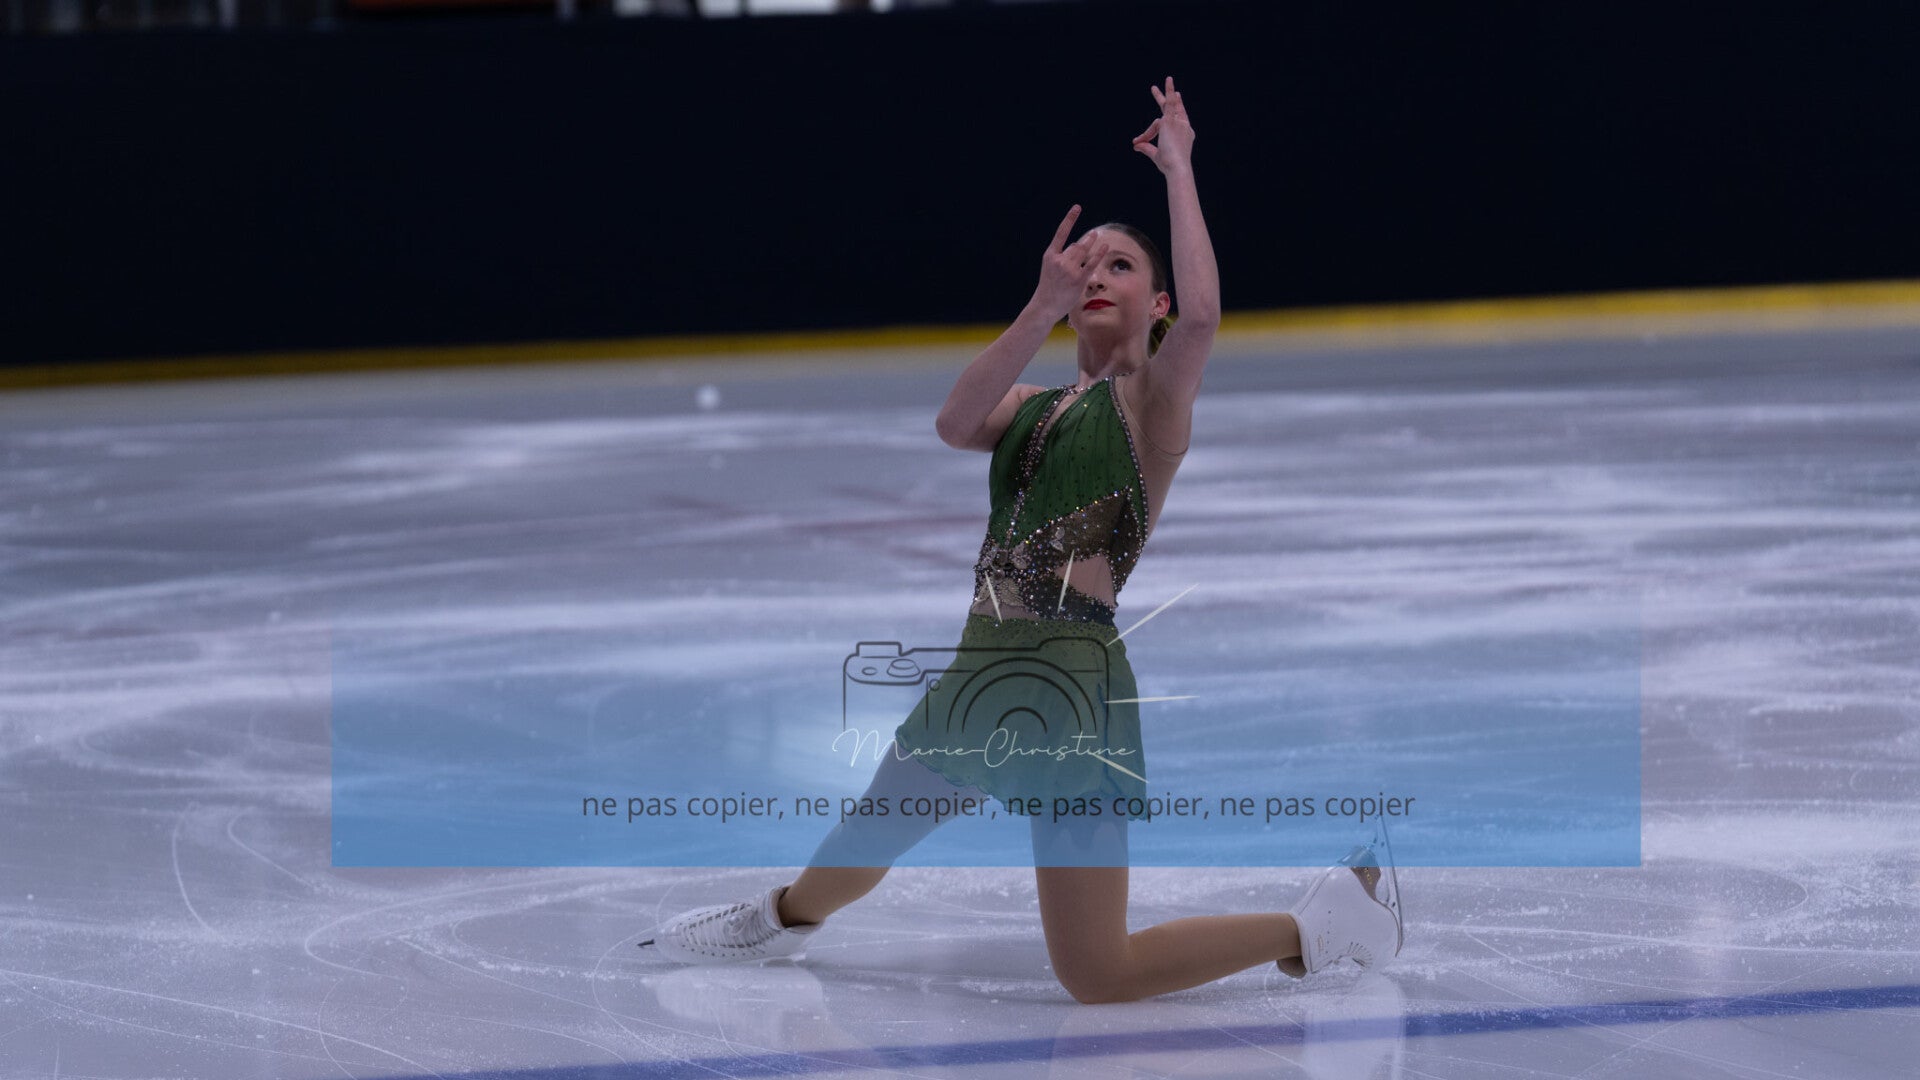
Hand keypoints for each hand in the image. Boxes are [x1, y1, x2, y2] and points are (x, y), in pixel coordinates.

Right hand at [1032, 204, 1110, 319]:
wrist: (1045, 306)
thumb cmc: (1048, 288)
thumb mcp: (1050, 269)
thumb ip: (1062, 257)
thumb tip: (1078, 247)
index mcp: (1050, 255)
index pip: (1061, 233)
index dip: (1070, 219)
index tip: (1077, 207)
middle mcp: (1060, 260)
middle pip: (1076, 245)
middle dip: (1085, 241)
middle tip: (1094, 234)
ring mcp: (1069, 269)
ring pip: (1083, 252)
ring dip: (1091, 243)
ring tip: (1096, 236)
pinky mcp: (1079, 279)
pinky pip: (1092, 263)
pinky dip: (1100, 254)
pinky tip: (1106, 246)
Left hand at [1133, 76, 1195, 174]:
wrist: (1177, 167)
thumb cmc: (1170, 166)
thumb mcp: (1156, 155)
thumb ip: (1147, 148)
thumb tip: (1136, 145)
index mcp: (1185, 135)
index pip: (1170, 126)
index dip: (1151, 132)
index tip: (1138, 141)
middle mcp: (1184, 126)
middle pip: (1175, 110)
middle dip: (1168, 101)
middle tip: (1159, 92)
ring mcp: (1178, 122)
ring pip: (1169, 105)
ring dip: (1161, 96)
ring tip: (1153, 88)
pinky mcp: (1170, 120)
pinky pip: (1169, 102)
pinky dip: (1168, 92)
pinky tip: (1168, 81)